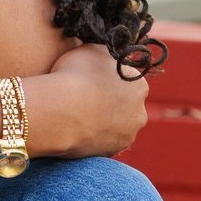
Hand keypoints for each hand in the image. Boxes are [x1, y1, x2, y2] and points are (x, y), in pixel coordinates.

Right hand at [23, 43, 149, 158]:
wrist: (60, 111)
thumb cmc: (73, 75)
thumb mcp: (91, 49)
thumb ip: (106, 53)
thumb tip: (109, 54)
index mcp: (138, 83)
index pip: (129, 81)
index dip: (110, 81)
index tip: (93, 82)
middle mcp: (140, 110)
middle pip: (128, 106)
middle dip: (112, 103)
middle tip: (86, 100)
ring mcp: (129, 134)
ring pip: (119, 126)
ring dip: (105, 122)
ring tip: (80, 117)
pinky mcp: (114, 151)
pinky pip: (106, 142)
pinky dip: (95, 137)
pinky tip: (79, 130)